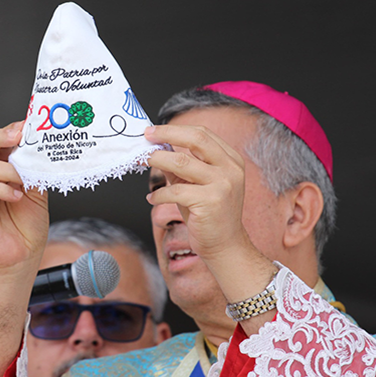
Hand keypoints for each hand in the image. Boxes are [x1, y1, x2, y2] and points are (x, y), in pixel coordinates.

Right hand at [0, 121, 48, 376]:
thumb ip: (35, 169)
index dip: (11, 130)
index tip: (30, 124)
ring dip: (8, 170)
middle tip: (19, 134)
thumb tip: (42, 146)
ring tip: (24, 181)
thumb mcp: (37, 191)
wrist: (23, 257)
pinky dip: (1, 189)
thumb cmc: (28, 225)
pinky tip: (16, 196)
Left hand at [144, 124, 276, 333]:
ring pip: (182, 162)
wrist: (225, 247)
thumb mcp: (194, 185)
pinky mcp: (211, 202)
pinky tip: (152, 199)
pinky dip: (159, 194)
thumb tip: (156, 148)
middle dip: (167, 134)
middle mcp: (231, 168)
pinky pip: (176, 190)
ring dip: (157, 161)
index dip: (175, 129)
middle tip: (146, 136)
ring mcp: (223, 184)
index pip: (202, 133)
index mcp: (230, 160)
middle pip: (196, 139)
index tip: (153, 130)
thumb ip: (180, 166)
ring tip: (145, 163)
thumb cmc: (208, 215)